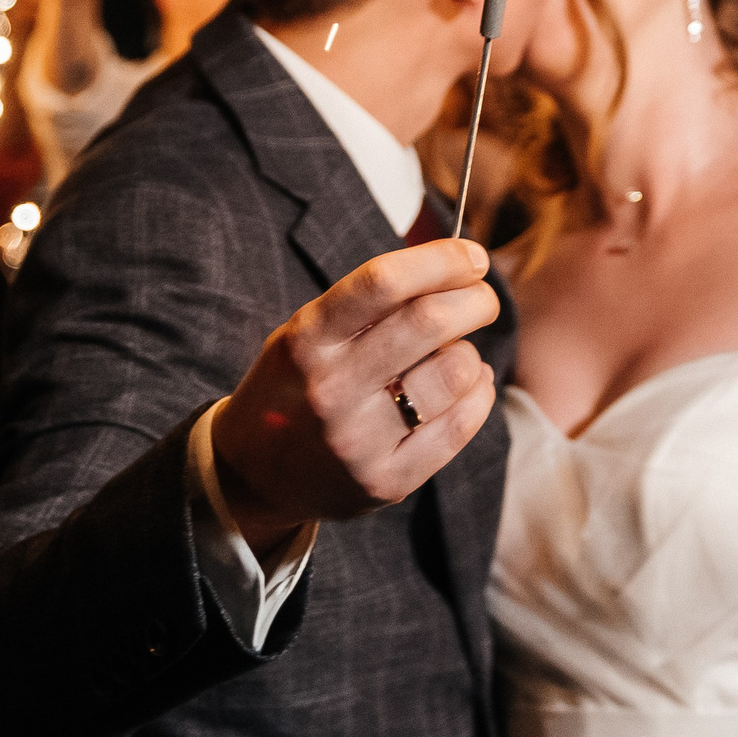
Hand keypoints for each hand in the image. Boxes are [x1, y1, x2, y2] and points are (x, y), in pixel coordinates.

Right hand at [210, 238, 499, 555]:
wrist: (255, 475)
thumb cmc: (297, 385)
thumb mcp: (308, 333)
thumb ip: (370, 304)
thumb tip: (456, 265)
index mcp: (308, 339)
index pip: (383, 282)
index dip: (441, 260)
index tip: (473, 256)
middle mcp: (331, 389)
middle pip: (430, 322)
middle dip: (475, 300)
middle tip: (482, 299)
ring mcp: (360, 440)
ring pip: (455, 372)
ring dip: (470, 353)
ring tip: (455, 354)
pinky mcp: (388, 480)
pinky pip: (461, 424)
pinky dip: (478, 393)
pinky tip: (466, 386)